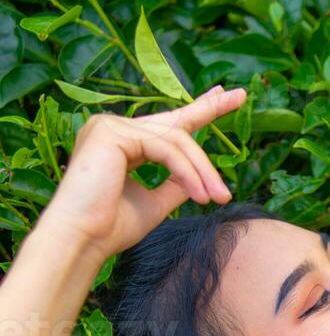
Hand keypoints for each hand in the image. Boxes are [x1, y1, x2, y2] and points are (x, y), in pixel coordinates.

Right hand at [42, 85, 245, 259]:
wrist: (82, 241)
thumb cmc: (111, 228)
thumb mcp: (155, 202)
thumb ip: (176, 184)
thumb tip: (201, 177)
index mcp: (121, 142)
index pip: (165, 123)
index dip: (196, 109)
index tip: (222, 95)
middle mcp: (113, 127)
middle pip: (174, 123)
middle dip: (209, 111)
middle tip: (240, 96)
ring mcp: (109, 125)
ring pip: (176, 140)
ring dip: (203, 170)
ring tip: (220, 196)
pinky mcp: (111, 132)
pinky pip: (165, 148)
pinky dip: (187, 171)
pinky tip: (200, 193)